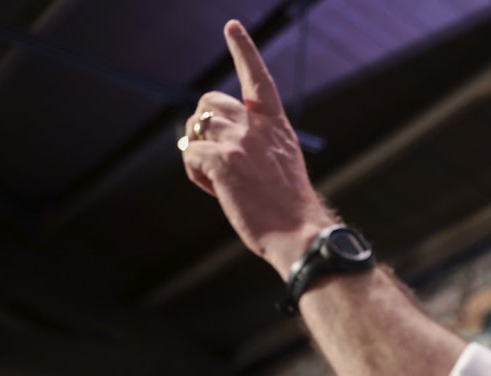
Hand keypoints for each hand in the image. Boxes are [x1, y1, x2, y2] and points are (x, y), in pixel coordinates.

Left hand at [181, 19, 328, 276]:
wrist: (301, 233)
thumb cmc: (290, 210)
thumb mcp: (281, 166)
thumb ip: (254, 145)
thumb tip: (208, 142)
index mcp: (277, 127)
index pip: (258, 79)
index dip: (244, 50)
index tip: (232, 27)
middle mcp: (258, 127)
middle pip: (209, 103)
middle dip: (202, 126)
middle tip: (216, 160)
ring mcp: (241, 142)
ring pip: (196, 128)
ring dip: (198, 154)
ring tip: (220, 182)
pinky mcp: (223, 161)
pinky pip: (190, 155)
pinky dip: (196, 175)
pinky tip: (217, 192)